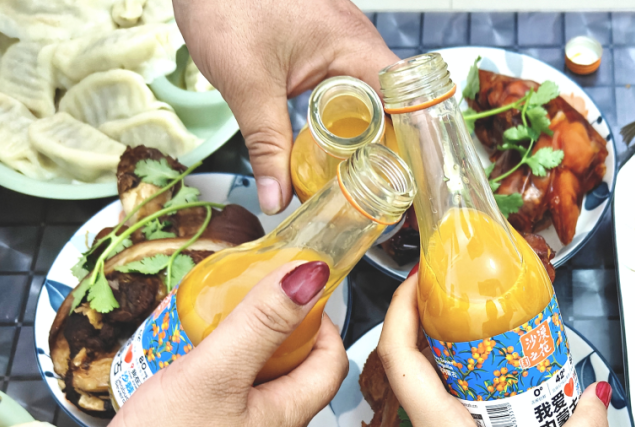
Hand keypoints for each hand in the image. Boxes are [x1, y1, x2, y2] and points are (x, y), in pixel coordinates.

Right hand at [72, 261, 347, 426]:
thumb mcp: (217, 373)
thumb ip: (262, 323)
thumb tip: (310, 276)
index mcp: (289, 416)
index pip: (331, 362)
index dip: (322, 323)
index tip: (295, 293)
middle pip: (294, 373)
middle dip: (277, 333)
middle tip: (246, 302)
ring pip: (256, 389)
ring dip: (242, 354)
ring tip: (210, 328)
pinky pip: (224, 407)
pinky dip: (214, 378)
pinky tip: (181, 367)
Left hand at [174, 0, 398, 215]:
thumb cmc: (224, 3)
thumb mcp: (247, 86)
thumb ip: (266, 146)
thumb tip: (276, 199)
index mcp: (353, 43)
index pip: (405, 100)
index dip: (411, 142)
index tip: (405, 179)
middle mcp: (358, 37)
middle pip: (392, 103)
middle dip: (388, 145)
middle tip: (381, 189)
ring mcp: (342, 36)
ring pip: (370, 93)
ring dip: (367, 130)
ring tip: (363, 174)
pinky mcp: (323, 39)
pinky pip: (348, 81)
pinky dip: (345, 111)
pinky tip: (333, 138)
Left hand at [377, 275, 610, 426]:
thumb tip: (598, 395)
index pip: (398, 353)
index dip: (400, 307)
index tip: (419, 277)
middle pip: (411, 366)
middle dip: (432, 325)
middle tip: (466, 300)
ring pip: (428, 393)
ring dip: (449, 361)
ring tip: (488, 340)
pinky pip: (443, 418)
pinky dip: (463, 395)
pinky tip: (498, 400)